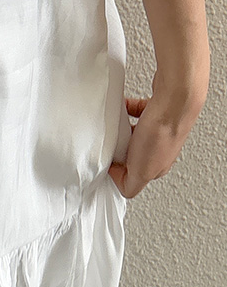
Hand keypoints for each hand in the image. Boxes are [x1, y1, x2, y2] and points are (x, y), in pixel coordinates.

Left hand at [108, 69, 207, 199]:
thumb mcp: (141, 172)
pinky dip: (128, 110)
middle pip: (134, 156)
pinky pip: (138, 112)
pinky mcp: (159, 109)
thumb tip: (125, 189)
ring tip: (117, 128)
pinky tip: (124, 108)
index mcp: (159, 167)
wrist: (176, 97)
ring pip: (135, 135)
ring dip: (124, 132)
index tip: (109, 165)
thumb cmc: (163, 132)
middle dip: (120, 152)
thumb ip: (131, 186)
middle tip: (112, 147)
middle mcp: (162, 148)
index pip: (135, 178)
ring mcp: (161, 128)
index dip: (118, 173)